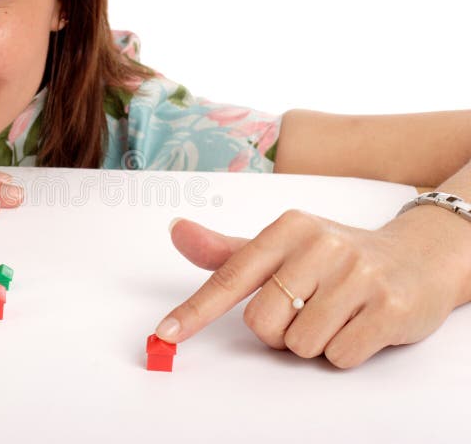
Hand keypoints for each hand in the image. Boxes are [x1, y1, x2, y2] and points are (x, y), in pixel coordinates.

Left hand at [156, 208, 469, 367]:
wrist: (416, 257)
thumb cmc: (335, 256)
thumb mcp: (283, 245)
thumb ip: (228, 250)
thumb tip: (176, 230)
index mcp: (289, 228)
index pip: (231, 276)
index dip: (196, 310)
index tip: (167, 333)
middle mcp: (322, 245)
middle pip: (262, 323)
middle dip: (277, 330)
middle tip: (305, 308)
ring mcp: (358, 275)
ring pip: (299, 344)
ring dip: (312, 341)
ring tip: (335, 314)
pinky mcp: (388, 307)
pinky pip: (338, 356)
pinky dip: (342, 351)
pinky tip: (358, 324)